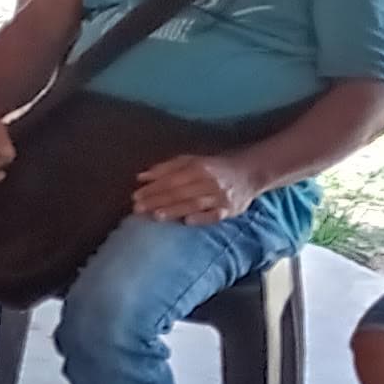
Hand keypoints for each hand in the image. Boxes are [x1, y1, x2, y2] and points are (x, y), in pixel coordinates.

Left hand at [132, 154, 258, 223]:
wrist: (248, 173)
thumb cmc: (212, 168)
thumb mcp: (190, 161)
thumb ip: (165, 168)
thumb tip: (140, 177)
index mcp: (198, 167)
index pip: (171, 179)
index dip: (153, 188)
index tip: (135, 196)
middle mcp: (209, 181)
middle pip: (180, 191)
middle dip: (158, 200)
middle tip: (138, 208)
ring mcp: (220, 196)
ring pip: (195, 203)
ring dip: (175, 210)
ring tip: (156, 216)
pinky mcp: (230, 210)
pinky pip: (216, 215)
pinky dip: (202, 218)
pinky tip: (188, 222)